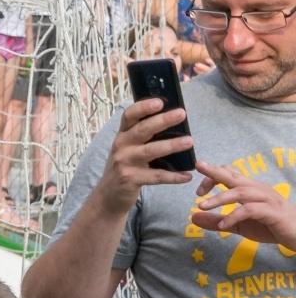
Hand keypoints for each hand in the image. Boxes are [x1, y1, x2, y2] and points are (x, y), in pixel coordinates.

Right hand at [93, 98, 194, 217]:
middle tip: (181, 114)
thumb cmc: (124, 167)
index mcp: (122, 135)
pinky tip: (187, 176)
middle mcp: (121, 146)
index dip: (143, 107)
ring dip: (171, 145)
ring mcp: (124, 163)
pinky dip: (173, 177)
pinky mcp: (130, 179)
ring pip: (150, 151)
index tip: (160, 101)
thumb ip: (142, 136)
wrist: (108, 196)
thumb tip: (173, 120)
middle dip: (162, 121)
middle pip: (142, 130)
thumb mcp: (127, 148)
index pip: (129, 115)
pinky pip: (155, 176)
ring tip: (189, 141)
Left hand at [192, 161, 295, 249]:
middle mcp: (258, 190)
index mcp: (250, 189)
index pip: (230, 174)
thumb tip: (193, 218)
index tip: (198, 192)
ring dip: (219, 197)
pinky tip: (223, 225)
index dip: (213, 176)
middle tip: (198, 166)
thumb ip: (217, 221)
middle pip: (234, 176)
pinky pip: (250, 210)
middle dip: (215, 172)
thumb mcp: (239, 225)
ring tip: (201, 206)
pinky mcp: (272, 212)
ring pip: (240, 192)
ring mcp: (267, 199)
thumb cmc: (269, 226)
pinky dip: (234, 216)